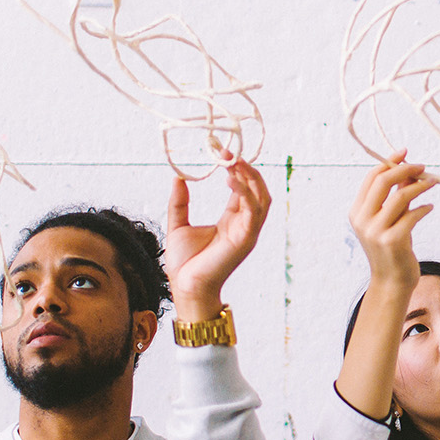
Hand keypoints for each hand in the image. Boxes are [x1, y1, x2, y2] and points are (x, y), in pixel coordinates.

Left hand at [166, 155, 271, 320]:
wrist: (184, 287)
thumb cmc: (184, 263)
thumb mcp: (179, 225)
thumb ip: (180, 202)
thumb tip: (178, 177)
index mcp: (231, 221)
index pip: (242, 189)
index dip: (235, 169)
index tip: (221, 152)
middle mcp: (243, 225)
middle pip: (257, 190)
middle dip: (246, 168)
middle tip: (228, 151)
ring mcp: (247, 232)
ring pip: (262, 198)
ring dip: (250, 177)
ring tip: (234, 161)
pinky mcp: (245, 239)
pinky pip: (253, 212)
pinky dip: (246, 194)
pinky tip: (232, 180)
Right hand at [349, 152, 436, 292]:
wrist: (391, 283)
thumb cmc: (393, 249)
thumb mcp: (390, 219)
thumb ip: (396, 196)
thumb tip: (409, 170)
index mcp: (357, 212)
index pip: (371, 178)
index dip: (389, 162)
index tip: (405, 153)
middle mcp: (363, 220)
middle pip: (382, 181)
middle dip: (404, 169)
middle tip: (423, 166)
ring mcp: (376, 231)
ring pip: (400, 196)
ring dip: (419, 186)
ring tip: (432, 183)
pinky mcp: (392, 241)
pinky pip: (412, 215)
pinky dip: (423, 208)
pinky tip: (430, 207)